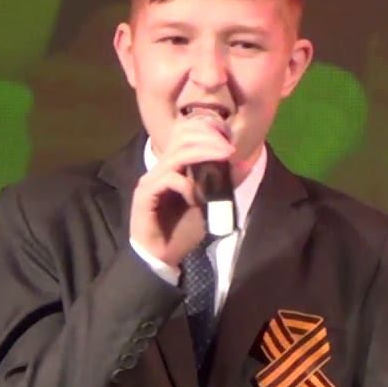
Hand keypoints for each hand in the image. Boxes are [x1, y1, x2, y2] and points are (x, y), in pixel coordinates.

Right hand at [129, 117, 234, 266]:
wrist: (161, 256)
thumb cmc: (182, 231)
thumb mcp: (208, 204)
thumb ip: (221, 184)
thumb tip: (242, 163)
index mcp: (172, 166)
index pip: (184, 134)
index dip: (205, 130)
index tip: (228, 138)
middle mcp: (160, 168)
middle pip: (182, 137)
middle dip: (209, 139)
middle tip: (229, 150)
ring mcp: (151, 180)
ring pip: (177, 155)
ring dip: (203, 155)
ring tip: (222, 160)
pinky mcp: (145, 194)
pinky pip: (169, 179)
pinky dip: (187, 185)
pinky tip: (196, 198)